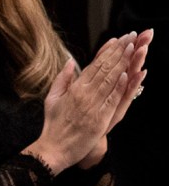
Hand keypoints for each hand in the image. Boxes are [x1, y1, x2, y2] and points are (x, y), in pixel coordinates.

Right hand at [26, 30, 147, 172]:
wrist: (54, 149)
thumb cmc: (53, 125)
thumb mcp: (52, 99)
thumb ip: (62, 79)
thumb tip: (69, 62)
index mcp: (74, 89)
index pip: (94, 65)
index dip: (108, 51)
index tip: (118, 39)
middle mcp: (84, 94)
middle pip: (105, 68)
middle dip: (119, 51)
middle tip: (130, 37)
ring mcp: (92, 106)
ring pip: (110, 80)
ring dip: (123, 63)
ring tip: (133, 48)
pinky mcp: (100, 119)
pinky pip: (112, 99)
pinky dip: (120, 86)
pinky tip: (128, 73)